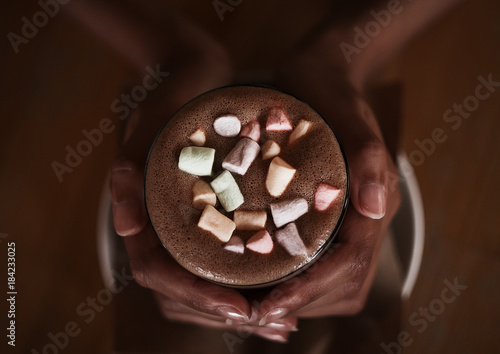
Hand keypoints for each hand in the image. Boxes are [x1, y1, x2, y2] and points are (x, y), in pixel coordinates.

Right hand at [109, 14, 295, 342]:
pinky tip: (277, 291)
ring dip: (238, 308)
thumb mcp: (147, 126)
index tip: (242, 308)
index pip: (157, 271)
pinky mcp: (208, 217)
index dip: (196, 296)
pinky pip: (221, 261)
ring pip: (201, 282)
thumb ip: (128, 172)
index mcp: (140, 212)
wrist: (193, 73)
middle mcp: (161, 226)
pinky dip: (247, 282)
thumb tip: (124, 227)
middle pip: (181, 289)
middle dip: (223, 313)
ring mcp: (184, 224)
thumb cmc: (169, 96)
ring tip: (282, 320)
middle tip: (274, 323)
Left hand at [254, 27, 400, 324]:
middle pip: (345, 283)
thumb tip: (375, 206)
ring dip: (299, 298)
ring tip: (256, 304)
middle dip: (302, 302)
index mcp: (375, 199)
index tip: (272, 305)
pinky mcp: (334, 217)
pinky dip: (296, 280)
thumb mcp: (345, 113)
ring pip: (336, 281)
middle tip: (255, 312)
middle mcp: (367, 216)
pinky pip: (321, 262)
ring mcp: (351, 219)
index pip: (350, 263)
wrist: (326, 73)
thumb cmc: (330, 90)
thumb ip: (368, 157)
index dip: (312, 289)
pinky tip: (265, 281)